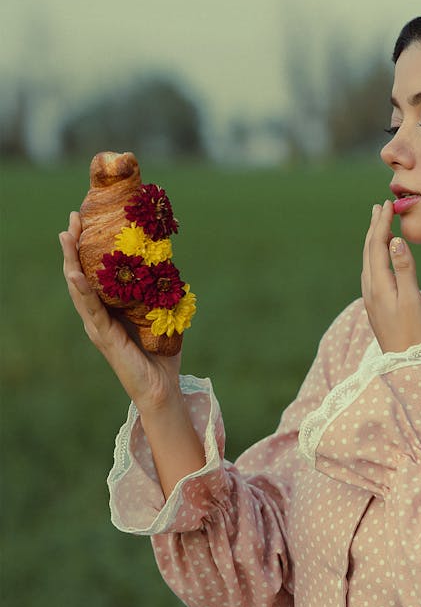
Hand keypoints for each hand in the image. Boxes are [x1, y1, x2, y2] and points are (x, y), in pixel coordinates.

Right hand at [60, 211, 181, 412]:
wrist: (162, 388)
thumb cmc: (162, 354)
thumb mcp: (160, 316)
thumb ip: (158, 294)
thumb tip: (169, 264)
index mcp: (109, 309)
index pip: (93, 274)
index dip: (87, 248)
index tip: (86, 220)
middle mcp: (98, 316)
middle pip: (80, 275)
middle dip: (74, 246)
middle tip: (73, 218)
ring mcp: (97, 326)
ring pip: (79, 288)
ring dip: (71, 261)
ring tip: (66, 236)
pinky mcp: (104, 337)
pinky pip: (91, 310)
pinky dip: (82, 290)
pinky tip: (75, 274)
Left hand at [361, 200, 420, 353]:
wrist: (409, 366)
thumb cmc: (415, 335)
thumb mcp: (412, 300)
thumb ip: (404, 270)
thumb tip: (396, 241)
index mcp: (378, 287)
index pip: (377, 247)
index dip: (382, 224)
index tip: (387, 204)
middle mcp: (370, 292)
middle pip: (369, 253)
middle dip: (374, 228)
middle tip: (379, 207)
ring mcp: (372, 301)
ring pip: (369, 263)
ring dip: (374, 242)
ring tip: (379, 226)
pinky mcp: (377, 308)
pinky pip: (372, 274)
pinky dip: (376, 258)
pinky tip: (382, 258)